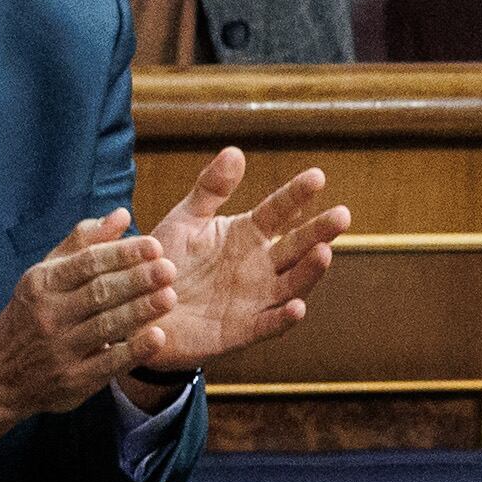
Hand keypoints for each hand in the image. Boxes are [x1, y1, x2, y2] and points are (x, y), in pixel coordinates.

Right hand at [0, 212, 177, 438]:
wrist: (0, 374)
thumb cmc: (33, 313)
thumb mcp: (47, 274)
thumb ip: (85, 243)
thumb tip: (122, 214)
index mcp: (42, 283)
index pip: (87, 263)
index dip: (122, 254)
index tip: (154, 245)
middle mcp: (48, 314)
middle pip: (98, 293)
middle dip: (136, 280)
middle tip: (169, 269)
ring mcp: (59, 349)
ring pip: (105, 326)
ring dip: (140, 311)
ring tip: (169, 296)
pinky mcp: (72, 380)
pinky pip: (107, 364)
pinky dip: (133, 351)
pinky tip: (157, 336)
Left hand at [126, 147, 346, 373]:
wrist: (139, 309)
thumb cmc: (165, 262)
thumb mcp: (184, 220)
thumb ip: (210, 189)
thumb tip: (236, 151)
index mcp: (248, 234)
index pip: (279, 210)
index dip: (297, 195)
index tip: (317, 176)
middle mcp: (260, 265)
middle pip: (297, 246)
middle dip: (320, 232)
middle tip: (342, 215)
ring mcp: (255, 298)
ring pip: (293, 284)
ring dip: (310, 271)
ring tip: (324, 253)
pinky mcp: (242, 330)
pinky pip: (268, 324)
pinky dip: (284, 318)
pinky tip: (297, 308)